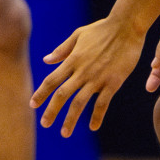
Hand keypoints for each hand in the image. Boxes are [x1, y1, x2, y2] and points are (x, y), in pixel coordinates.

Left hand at [30, 16, 147, 135]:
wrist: (127, 27)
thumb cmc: (102, 29)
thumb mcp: (78, 35)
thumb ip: (62, 50)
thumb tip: (46, 61)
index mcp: (72, 60)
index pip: (51, 81)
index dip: (41, 93)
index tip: (32, 105)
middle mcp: (82, 71)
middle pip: (62, 95)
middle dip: (51, 111)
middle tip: (44, 124)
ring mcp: (98, 78)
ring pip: (80, 102)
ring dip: (71, 119)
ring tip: (64, 133)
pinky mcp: (114, 82)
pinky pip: (103, 103)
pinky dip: (97, 116)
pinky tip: (93, 127)